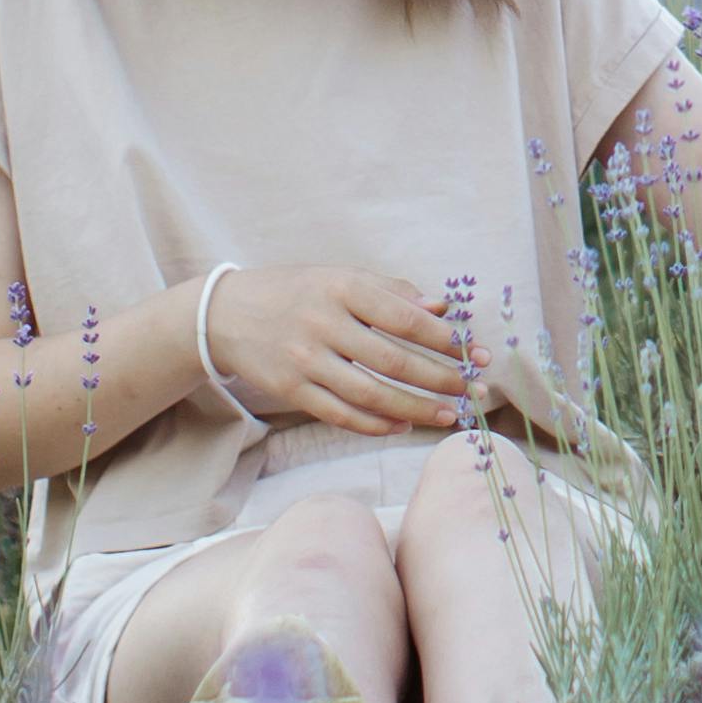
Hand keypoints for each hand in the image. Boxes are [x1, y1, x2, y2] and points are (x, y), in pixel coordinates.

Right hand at [197, 258, 480, 431]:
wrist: (224, 314)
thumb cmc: (296, 292)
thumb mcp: (340, 277)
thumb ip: (391, 292)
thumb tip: (442, 307)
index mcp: (342, 287)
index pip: (404, 318)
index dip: (446, 339)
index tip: (477, 352)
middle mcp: (324, 323)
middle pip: (394, 361)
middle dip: (442, 379)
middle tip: (475, 390)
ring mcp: (305, 360)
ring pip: (372, 394)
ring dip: (417, 409)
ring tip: (449, 415)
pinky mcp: (291, 390)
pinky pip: (342, 414)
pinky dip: (376, 424)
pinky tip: (403, 425)